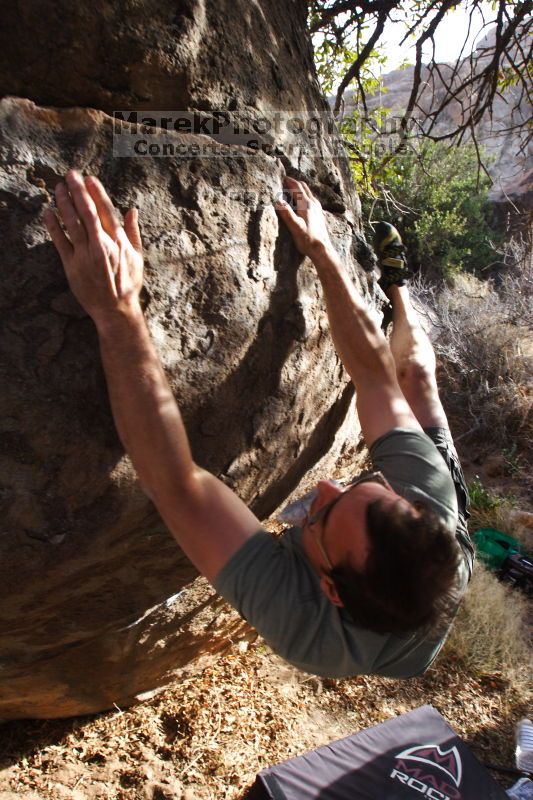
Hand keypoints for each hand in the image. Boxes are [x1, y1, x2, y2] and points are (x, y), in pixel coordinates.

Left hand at [43, 170, 143, 324]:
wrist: (116, 309)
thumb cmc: (128, 284)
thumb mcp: (138, 257)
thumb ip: (133, 232)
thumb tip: (132, 210)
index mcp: (118, 241)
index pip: (106, 210)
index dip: (96, 192)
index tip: (89, 178)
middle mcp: (102, 245)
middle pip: (87, 212)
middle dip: (78, 190)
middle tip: (70, 174)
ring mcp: (85, 255)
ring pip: (72, 222)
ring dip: (64, 202)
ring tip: (58, 188)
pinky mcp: (72, 265)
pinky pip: (60, 241)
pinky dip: (53, 225)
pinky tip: (48, 211)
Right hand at [275, 177, 334, 259]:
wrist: (322, 249)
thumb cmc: (308, 240)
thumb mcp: (295, 227)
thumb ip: (287, 214)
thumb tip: (277, 201)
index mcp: (306, 205)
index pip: (297, 187)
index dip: (289, 181)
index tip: (282, 177)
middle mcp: (313, 204)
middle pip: (304, 187)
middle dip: (295, 182)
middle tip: (286, 180)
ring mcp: (318, 208)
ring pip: (308, 192)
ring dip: (300, 188)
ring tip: (292, 188)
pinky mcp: (319, 214)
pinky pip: (311, 199)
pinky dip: (304, 195)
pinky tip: (302, 201)